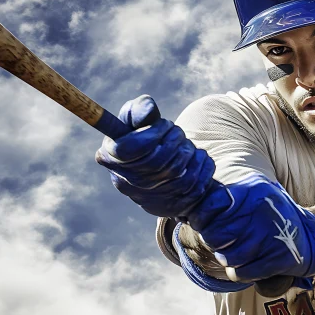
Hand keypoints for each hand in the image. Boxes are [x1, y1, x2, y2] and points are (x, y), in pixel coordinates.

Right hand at [95, 95, 216, 216]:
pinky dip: (203, 166)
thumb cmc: (141, 138)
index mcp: (111, 159)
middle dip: (175, 140)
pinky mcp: (174, 206)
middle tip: (177, 133)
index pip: (132, 148)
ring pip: (181, 173)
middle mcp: (128, 183)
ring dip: (190, 152)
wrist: (154, 173)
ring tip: (186, 146)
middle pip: (159, 161)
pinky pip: (198, 185)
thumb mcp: (133, 121)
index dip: (155, 132)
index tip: (164, 125)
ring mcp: (151, 199)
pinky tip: (198, 159)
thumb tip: (149, 108)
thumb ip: (138, 110)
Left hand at [189, 174, 314, 287]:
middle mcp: (260, 211)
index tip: (202, 222)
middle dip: (214, 241)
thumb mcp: (249, 194)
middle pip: (214, 236)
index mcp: (251, 191)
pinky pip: (240, 272)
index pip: (209, 205)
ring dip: (227, 258)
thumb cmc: (266, 215)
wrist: (306, 237)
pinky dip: (239, 271)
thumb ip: (219, 198)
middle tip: (224, 239)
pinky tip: (250, 262)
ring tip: (238, 250)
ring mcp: (269, 236)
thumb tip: (182, 211)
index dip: (200, 218)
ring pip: (225, 257)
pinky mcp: (277, 259)